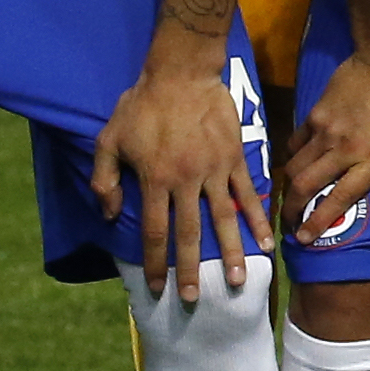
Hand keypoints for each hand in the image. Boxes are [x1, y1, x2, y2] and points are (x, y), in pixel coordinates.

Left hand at [97, 47, 272, 296]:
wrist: (182, 71)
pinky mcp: (235, 157)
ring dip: (230, 253)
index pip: (155, 231)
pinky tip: (266, 241)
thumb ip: (104, 180)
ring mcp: (214, 170)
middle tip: (196, 298)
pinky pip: (247, 193)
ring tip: (239, 281)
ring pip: (224, 219)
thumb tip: (110, 215)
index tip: (156, 288)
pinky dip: (257, 218)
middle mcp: (186, 181)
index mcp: (155, 179)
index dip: (155, 263)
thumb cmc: (142, 105)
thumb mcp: (108, 139)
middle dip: (192, 270)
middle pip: (190, 233)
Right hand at [276, 47, 369, 247]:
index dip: (318, 222)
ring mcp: (326, 131)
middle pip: (306, 187)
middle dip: (292, 209)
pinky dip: (291, 157)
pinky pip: (296, 142)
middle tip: (288, 224)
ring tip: (287, 199)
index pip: (339, 199)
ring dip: (288, 187)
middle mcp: (345, 150)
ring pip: (296, 166)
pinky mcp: (316, 113)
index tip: (303, 239)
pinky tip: (293, 165)